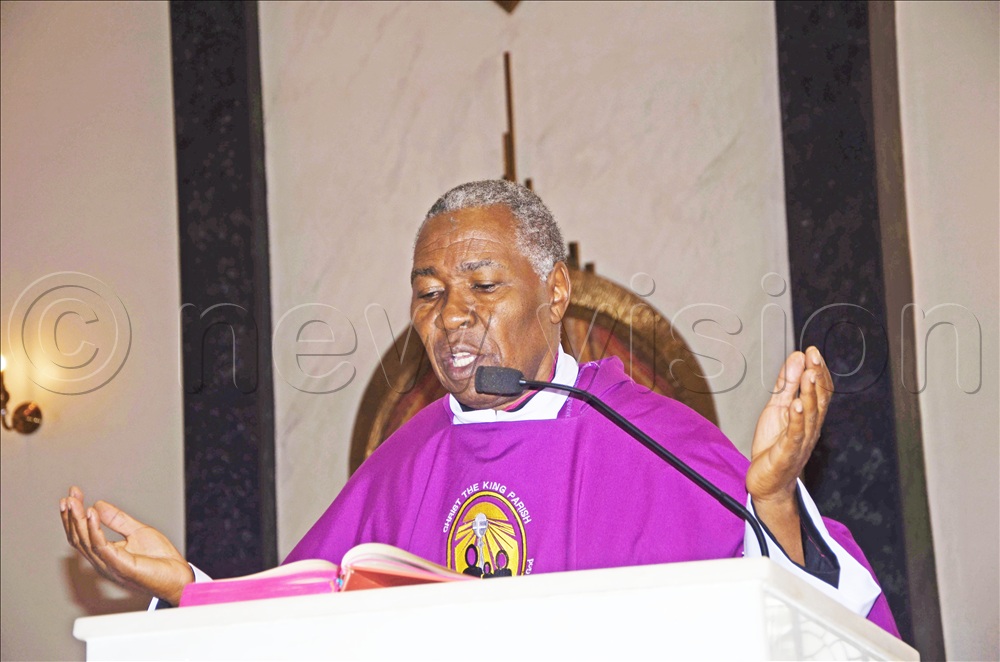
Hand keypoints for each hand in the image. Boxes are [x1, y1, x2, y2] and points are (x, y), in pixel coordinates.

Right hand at [60, 486, 194, 605]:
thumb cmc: (160, 560)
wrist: (178, 578)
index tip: (73, 493)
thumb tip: (97, 505)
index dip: (75, 514)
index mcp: (106, 554)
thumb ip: (117, 520)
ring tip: (73, 502)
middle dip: (71, 516)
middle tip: (68, 496)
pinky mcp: (121, 566)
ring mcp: (110, 565)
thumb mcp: (138, 532)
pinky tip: (91, 514)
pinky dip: (94, 530)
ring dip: (77, 520)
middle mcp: (103, 561)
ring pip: (85, 542)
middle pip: (79, 538)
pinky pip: (102, 547)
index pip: (83, 533)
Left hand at [746, 347, 833, 562]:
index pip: (819, 390)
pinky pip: (795, 434)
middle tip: (813, 357)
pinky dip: (797, 419)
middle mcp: (809, 428)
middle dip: (816, 377)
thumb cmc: (774, 447)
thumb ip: (786, 384)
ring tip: (808, 375)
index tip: (813, 351)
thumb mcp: (777, 408)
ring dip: (809, 394)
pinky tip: (796, 405)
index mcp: (808, 416)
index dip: (818, 370)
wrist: (767, 483)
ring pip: (810, 415)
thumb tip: (797, 359)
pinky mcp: (788, 453)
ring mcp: (801, 441)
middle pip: (818, 399)